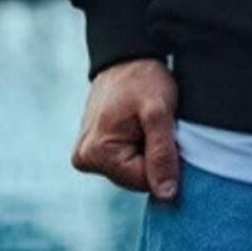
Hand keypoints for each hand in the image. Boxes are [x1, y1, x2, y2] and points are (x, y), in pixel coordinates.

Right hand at [71, 57, 181, 200]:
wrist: (127, 56)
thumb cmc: (142, 79)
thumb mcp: (158, 112)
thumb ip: (162, 154)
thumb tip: (166, 194)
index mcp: (96, 154)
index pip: (144, 181)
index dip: (164, 161)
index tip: (165, 132)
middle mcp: (85, 159)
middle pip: (136, 178)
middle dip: (153, 156)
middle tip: (155, 125)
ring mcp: (87, 155)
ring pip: (132, 170)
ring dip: (146, 151)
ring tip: (145, 123)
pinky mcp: (94, 150)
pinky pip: (125, 160)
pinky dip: (138, 147)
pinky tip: (137, 126)